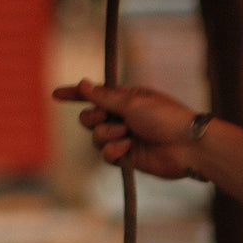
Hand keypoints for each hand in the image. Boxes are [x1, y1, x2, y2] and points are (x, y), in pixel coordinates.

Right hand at [52, 79, 204, 178]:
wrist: (186, 146)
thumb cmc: (164, 117)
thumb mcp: (131, 102)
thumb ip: (104, 97)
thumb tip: (83, 84)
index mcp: (126, 99)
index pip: (95, 95)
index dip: (75, 95)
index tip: (56, 94)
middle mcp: (123, 117)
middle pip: (89, 118)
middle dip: (93, 118)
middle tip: (107, 118)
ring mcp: (124, 138)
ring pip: (96, 137)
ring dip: (107, 135)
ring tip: (126, 135)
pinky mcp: (127, 158)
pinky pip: (106, 155)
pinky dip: (113, 151)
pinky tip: (127, 149)